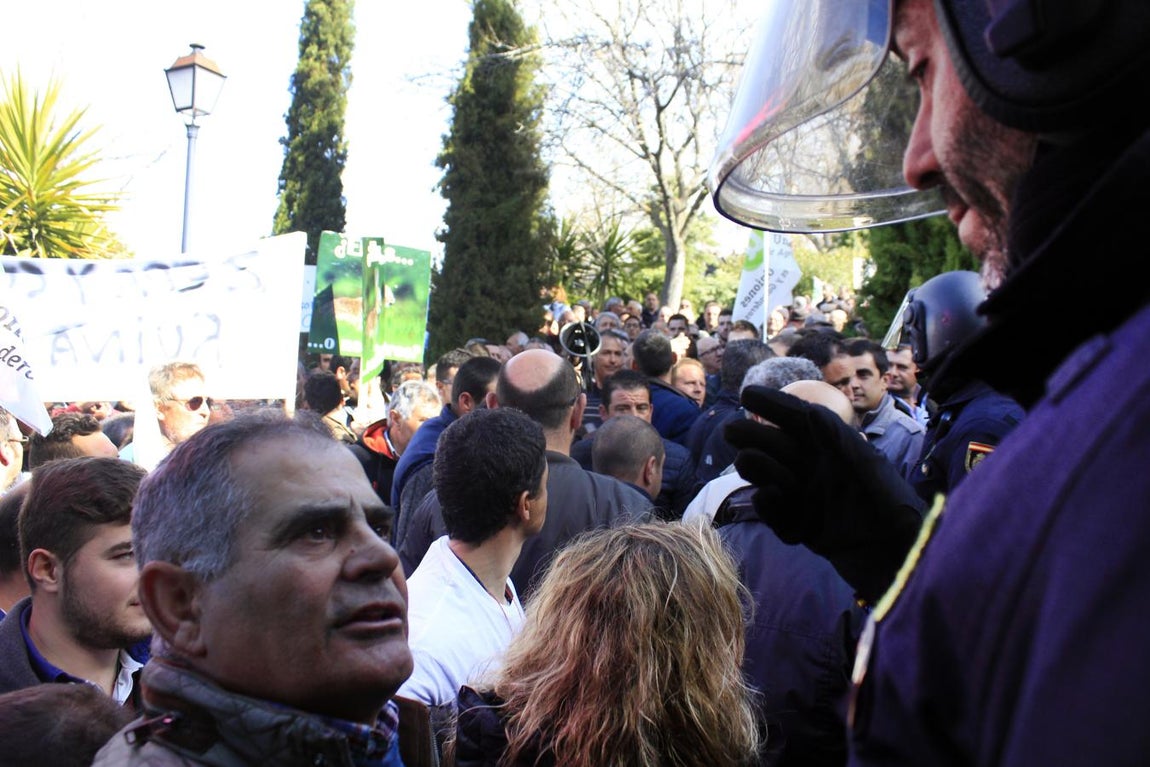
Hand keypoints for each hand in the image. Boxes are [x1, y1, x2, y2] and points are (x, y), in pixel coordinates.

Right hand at [724, 386, 925, 601]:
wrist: (900, 561)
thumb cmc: (893, 508)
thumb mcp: (869, 469)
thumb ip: (840, 442)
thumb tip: (811, 411)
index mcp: (835, 450)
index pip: (800, 420)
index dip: (774, 405)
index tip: (747, 394)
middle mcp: (819, 470)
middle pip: (778, 447)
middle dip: (754, 436)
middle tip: (730, 431)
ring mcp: (809, 500)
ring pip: (772, 478)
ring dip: (759, 469)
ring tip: (748, 463)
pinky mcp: (804, 529)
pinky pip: (777, 516)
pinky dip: (770, 509)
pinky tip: (768, 498)